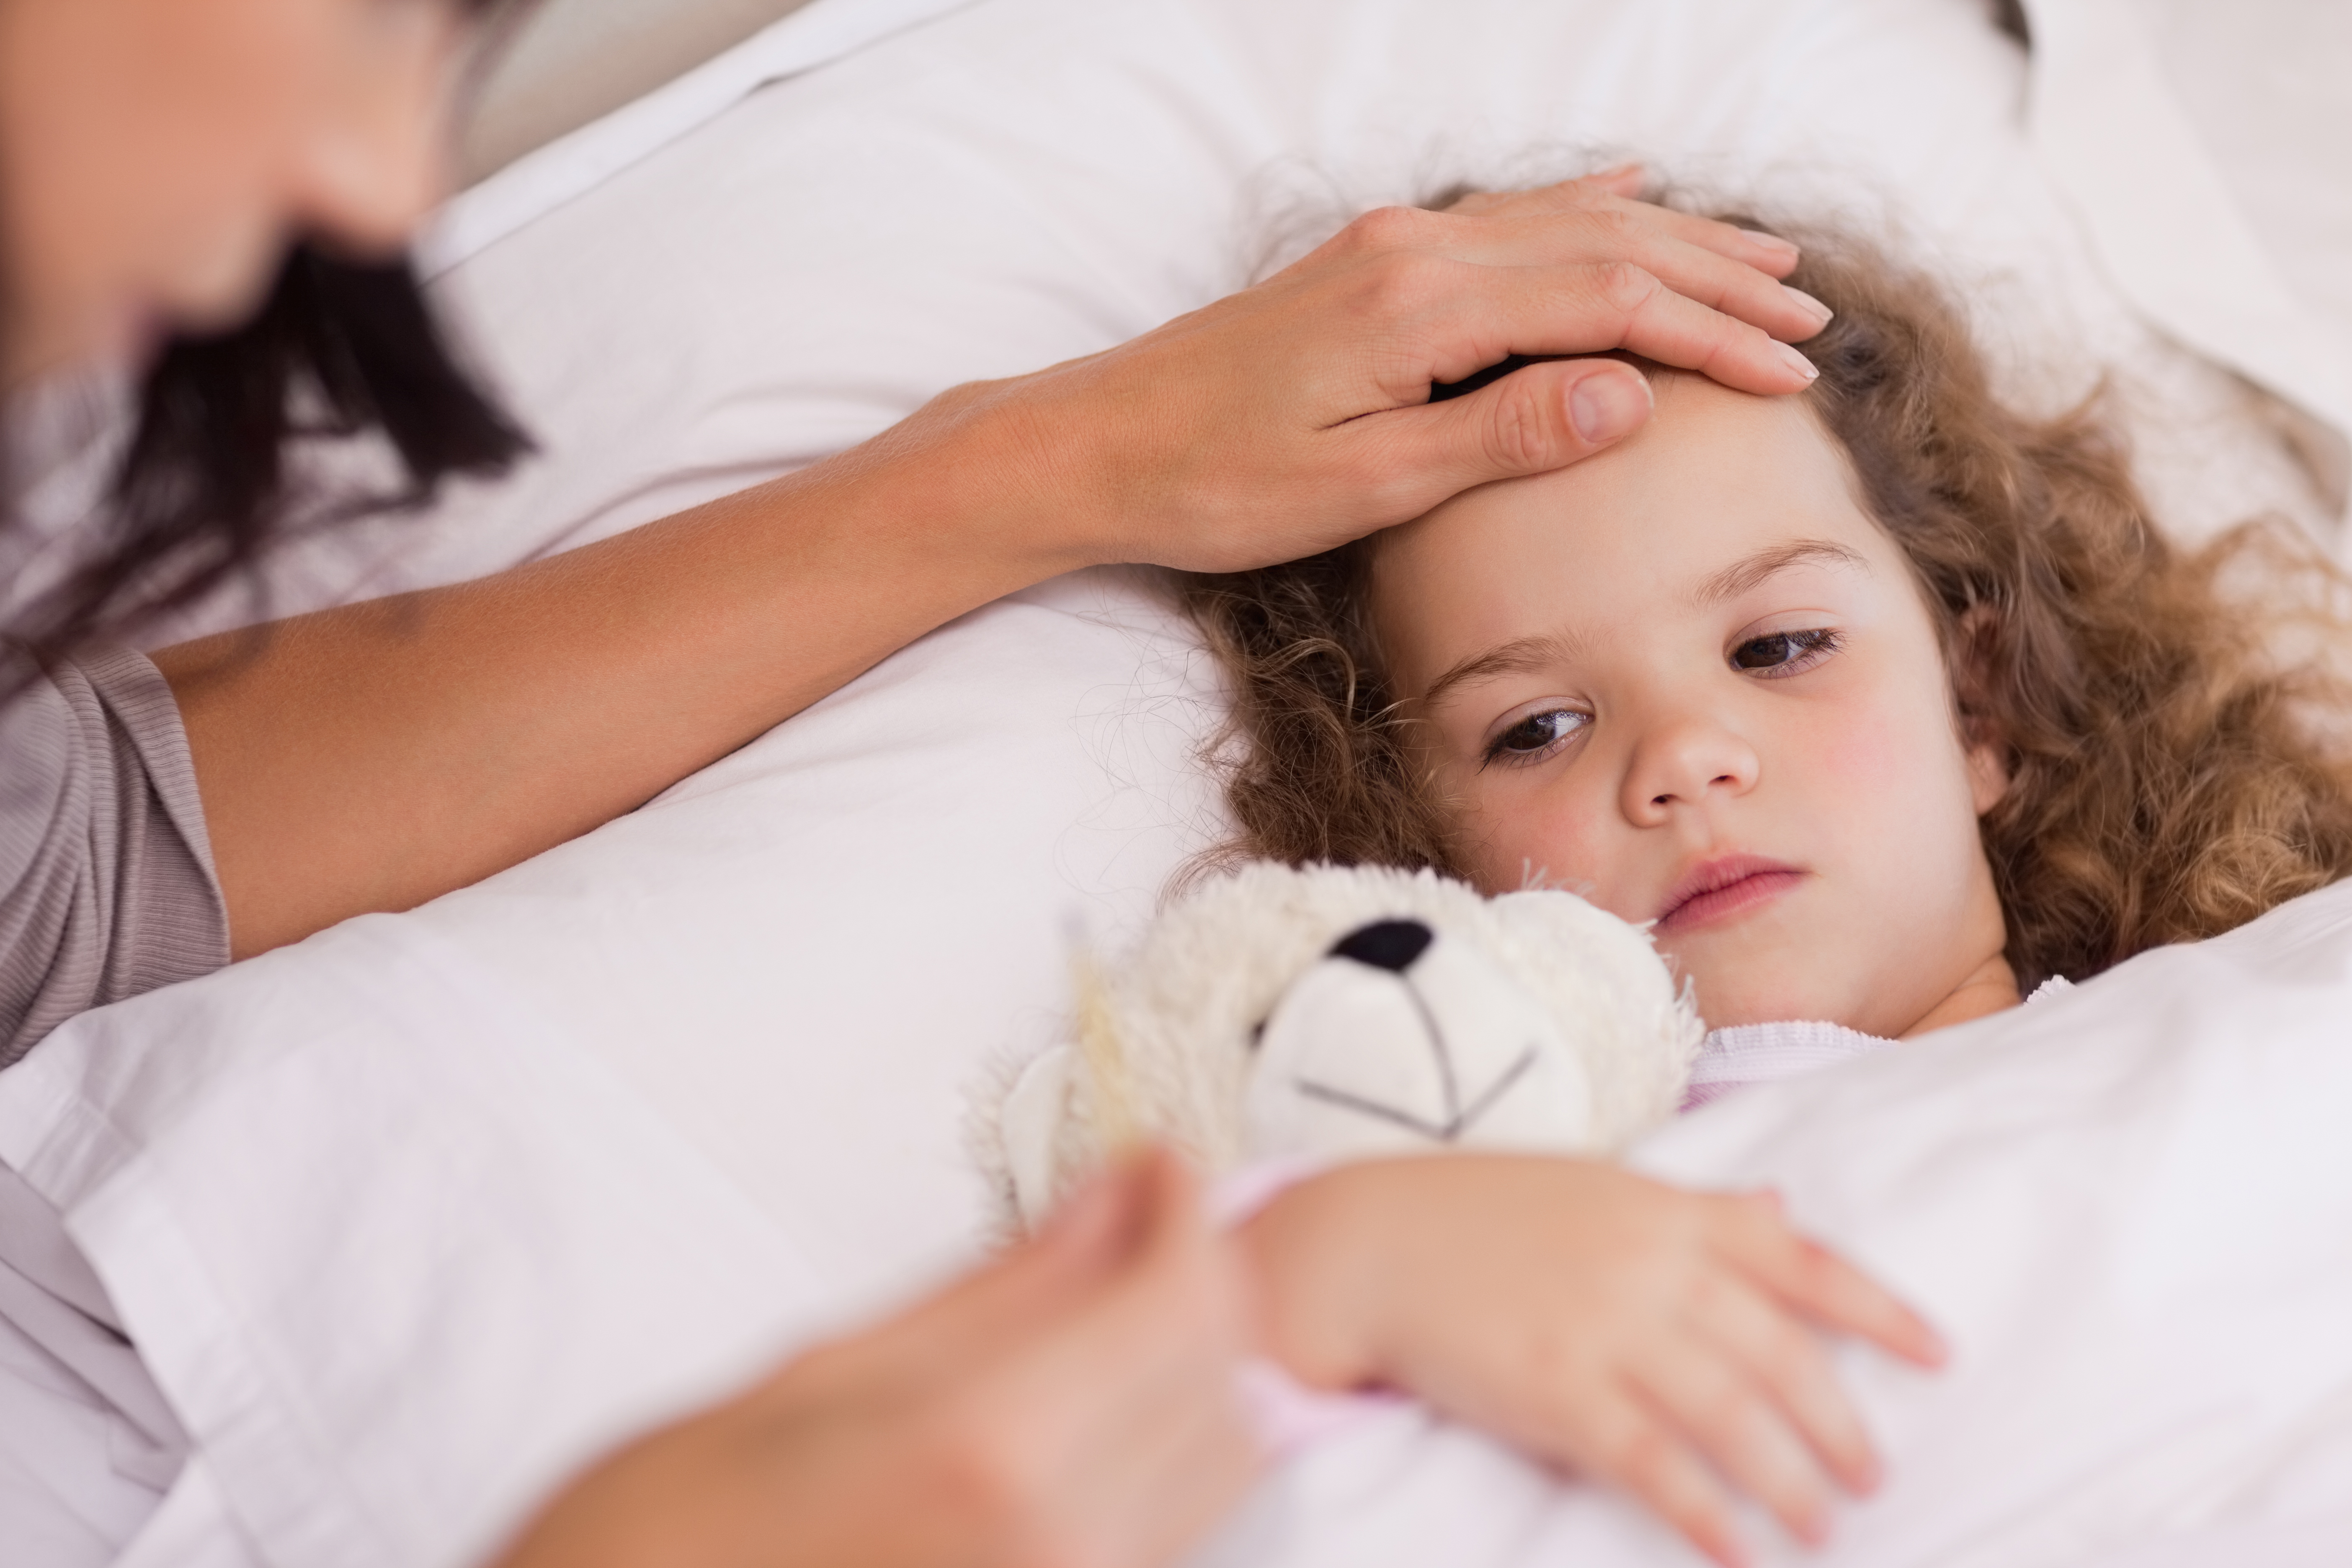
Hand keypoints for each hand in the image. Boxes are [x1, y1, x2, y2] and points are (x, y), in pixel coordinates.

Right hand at [489, 1149, 1258, 1567]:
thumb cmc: (672, 1532)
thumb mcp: (819, 1372)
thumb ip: (998, 1287)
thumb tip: (1110, 1196)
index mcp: (990, 1454)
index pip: (1177, 1302)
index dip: (1187, 1209)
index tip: (1160, 1162)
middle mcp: (1063, 1547)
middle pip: (1222, 1381)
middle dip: (1200, 1277)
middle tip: (1143, 1217)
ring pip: (1220, 1461)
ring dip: (1195, 1364)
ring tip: (1121, 1303)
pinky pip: (1177, 1528)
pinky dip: (1168, 1446)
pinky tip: (1104, 1401)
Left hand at [944, 165, 1828, 574]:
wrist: (1098, 445)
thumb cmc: (1218, 485)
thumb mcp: (1365, 485)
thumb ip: (1501, 435)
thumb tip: (1632, 396)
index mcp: (1422, 307)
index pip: (1611, 303)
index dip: (1712, 336)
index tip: (1793, 376)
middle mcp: (1414, 252)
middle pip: (1605, 244)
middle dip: (1715, 279)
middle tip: (1809, 316)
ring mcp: (1391, 247)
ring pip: (1564, 222)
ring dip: (1669, 238)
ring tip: (1758, 257)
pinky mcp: (1370, 262)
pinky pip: (1506, 218)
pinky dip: (1584, 208)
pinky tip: (1629, 192)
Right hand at [1240, 1156, 1945, 1567]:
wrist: (1372, 1242)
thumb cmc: (1487, 1213)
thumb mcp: (1601, 1188)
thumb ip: (1695, 1209)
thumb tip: (1781, 1210)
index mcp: (1666, 1210)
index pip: (1800, 1259)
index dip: (1878, 1309)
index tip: (1938, 1355)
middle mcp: (1648, 1267)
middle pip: (1777, 1353)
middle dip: (1838, 1422)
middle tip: (1874, 1475)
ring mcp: (1602, 1330)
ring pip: (1728, 1416)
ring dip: (1787, 1480)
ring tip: (1822, 1528)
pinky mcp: (1555, 1392)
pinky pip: (1649, 1463)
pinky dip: (1701, 1512)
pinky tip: (1736, 1552)